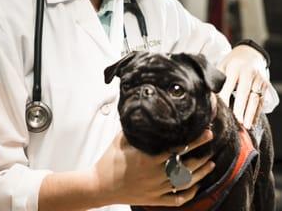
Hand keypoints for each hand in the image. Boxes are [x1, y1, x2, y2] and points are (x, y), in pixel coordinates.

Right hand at [91, 130, 214, 206]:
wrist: (100, 186)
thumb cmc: (110, 160)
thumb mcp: (121, 139)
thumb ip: (137, 128)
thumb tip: (147, 111)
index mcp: (148, 158)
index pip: (178, 148)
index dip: (194, 140)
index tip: (205, 132)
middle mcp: (155, 175)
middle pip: (187, 165)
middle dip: (202, 152)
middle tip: (211, 142)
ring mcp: (157, 189)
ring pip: (186, 182)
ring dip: (201, 172)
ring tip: (211, 162)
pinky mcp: (155, 200)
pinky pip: (178, 199)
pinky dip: (190, 193)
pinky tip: (197, 185)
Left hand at [217, 45, 268, 128]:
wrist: (250, 54)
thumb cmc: (232, 63)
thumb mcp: (222, 65)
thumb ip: (217, 78)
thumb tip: (208, 94)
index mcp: (235, 67)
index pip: (229, 85)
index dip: (225, 98)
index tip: (220, 110)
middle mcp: (249, 73)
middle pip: (245, 93)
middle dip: (241, 109)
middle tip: (237, 122)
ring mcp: (259, 79)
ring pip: (256, 99)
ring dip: (251, 114)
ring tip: (245, 126)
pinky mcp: (266, 85)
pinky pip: (262, 101)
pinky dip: (257, 112)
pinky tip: (252, 121)